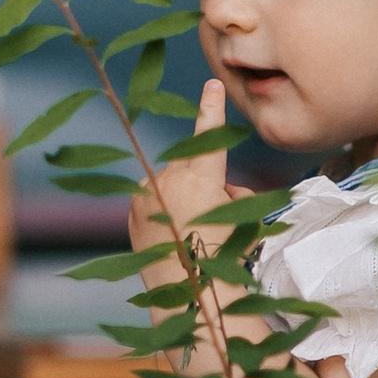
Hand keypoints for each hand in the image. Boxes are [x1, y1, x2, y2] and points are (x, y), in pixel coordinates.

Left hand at [127, 77, 237, 275]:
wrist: (187, 294)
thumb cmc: (223, 256)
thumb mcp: (244, 219)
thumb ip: (232, 192)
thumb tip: (220, 188)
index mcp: (201, 177)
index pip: (209, 134)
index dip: (213, 108)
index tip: (213, 83)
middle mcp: (169, 178)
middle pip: (195, 165)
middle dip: (209, 182)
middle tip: (218, 218)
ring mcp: (146, 193)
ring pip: (173, 183)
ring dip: (185, 197)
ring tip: (193, 234)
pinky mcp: (133, 210)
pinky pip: (154, 199)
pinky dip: (165, 210)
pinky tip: (174, 236)